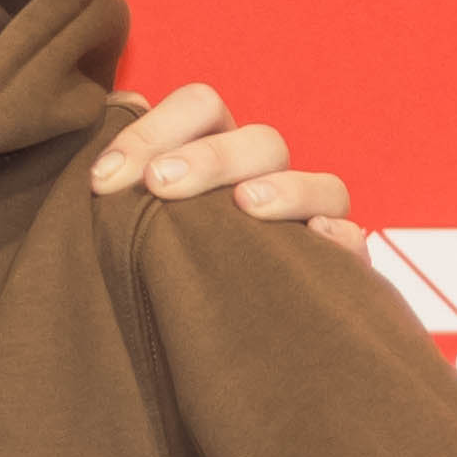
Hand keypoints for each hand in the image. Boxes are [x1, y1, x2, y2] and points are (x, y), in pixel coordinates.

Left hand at [85, 86, 357, 250]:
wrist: (198, 353)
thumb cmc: (149, 272)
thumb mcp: (123, 223)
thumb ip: (120, 171)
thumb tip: (117, 103)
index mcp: (213, 154)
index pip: (200, 108)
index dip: (152, 130)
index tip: (103, 180)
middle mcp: (265, 180)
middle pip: (260, 141)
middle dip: (209, 157)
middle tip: (159, 185)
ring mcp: (307, 224)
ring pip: (322, 186)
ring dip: (285, 189)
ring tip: (244, 204)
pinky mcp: (334, 272)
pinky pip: (353, 244)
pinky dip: (340, 237)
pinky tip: (316, 238)